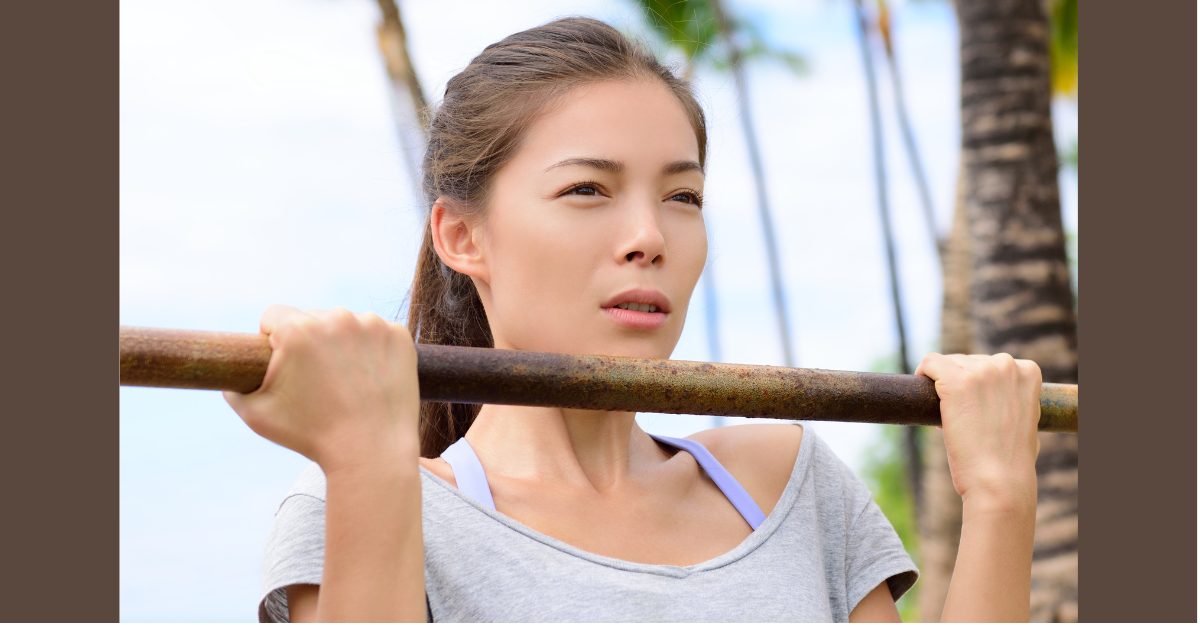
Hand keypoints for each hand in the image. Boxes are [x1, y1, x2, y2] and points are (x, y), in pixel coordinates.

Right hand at [223, 305, 420, 471]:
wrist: (372, 452)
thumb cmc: (310, 435)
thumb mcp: (255, 414)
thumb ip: (233, 386)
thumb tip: (228, 371)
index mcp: (298, 329)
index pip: (274, 315)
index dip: (271, 338)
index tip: (281, 360)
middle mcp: (336, 318)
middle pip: (311, 318)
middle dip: (308, 342)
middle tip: (316, 379)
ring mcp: (372, 324)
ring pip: (345, 324)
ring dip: (340, 343)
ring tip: (344, 382)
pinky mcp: (399, 336)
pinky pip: (376, 334)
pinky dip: (371, 350)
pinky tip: (368, 377)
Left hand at [915, 353, 1041, 509]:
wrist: (999, 481)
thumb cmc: (1011, 460)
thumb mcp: (1025, 420)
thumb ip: (1016, 400)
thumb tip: (1000, 401)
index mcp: (1028, 372)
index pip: (991, 364)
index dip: (978, 386)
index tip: (975, 409)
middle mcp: (1006, 366)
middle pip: (967, 361)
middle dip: (959, 386)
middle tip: (960, 419)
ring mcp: (981, 371)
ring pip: (947, 363)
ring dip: (941, 386)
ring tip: (948, 419)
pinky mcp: (956, 382)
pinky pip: (930, 362)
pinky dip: (923, 374)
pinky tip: (921, 393)